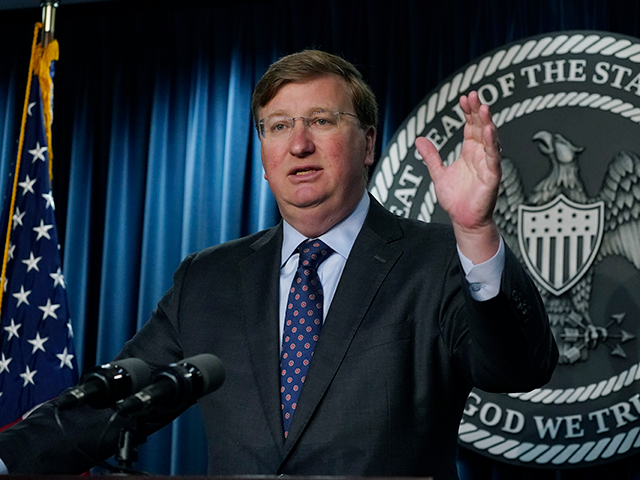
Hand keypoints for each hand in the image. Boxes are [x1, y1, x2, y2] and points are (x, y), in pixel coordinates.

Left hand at [415, 91, 500, 262]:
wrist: (463, 220)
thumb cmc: (455, 199)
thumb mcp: (438, 173)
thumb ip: (430, 156)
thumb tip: (419, 139)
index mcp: (469, 152)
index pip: (470, 126)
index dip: (468, 112)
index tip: (464, 98)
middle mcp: (480, 155)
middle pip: (480, 128)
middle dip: (477, 111)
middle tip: (473, 95)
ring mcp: (487, 165)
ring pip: (490, 140)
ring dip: (487, 123)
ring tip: (483, 107)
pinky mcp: (492, 177)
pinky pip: (493, 158)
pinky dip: (491, 145)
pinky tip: (488, 131)